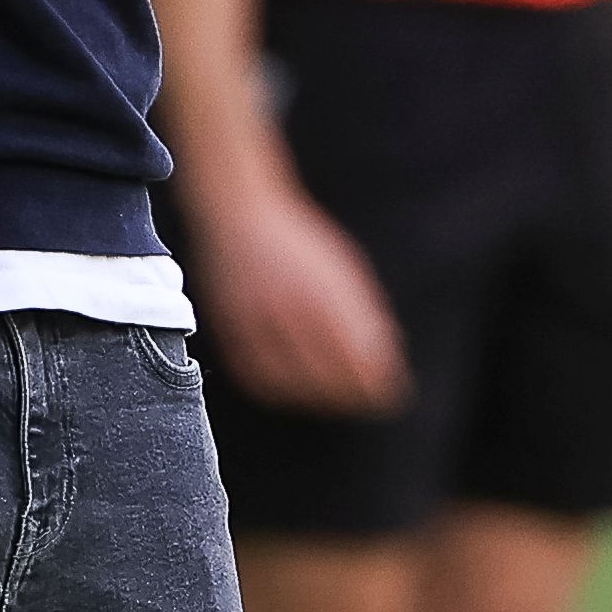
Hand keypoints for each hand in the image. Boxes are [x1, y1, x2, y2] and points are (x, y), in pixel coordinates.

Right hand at [194, 180, 406, 415]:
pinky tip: (289, 387)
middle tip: (358, 398)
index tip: (384, 392)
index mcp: (323, 294)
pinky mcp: (227, 327)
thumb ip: (365, 317)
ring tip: (326, 398)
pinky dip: (273, 389)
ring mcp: (253, 320)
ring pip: (286, 383)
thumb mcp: (344, 270)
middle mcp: (287, 309)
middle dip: (346, 395)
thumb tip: (384, 362)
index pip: (356, 358)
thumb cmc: (299, 242)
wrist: (239, 213)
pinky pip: (251, 374)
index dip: (373, 383)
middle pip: (323, 376)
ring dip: (310, 398)